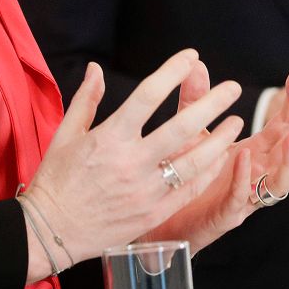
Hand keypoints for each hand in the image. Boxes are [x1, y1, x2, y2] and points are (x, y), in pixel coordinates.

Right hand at [20, 50, 243, 281]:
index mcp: (109, 137)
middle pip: (182, 127)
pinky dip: (208, 172)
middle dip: (213, 104)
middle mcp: (131, 162)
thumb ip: (86, 99)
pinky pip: (189, 190)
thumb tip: (95, 68)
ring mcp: (145, 191)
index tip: (192, 56)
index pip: (148, 95)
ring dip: (220, 140)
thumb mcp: (65, 135)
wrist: (51, 232)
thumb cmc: (56, 180)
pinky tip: (220, 157)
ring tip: (236, 123)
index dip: (173, 71)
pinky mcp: (153, 213)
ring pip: (194, 162)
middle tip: (234, 88)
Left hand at [148, 69, 288, 252]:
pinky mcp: (225, 216)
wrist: (158, 220)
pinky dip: (243, 178)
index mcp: (255, 153)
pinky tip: (242, 156)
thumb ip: (195, 100)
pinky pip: (241, 199)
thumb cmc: (180, 175)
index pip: (284, 125)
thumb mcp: (190, 131)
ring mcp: (245, 197)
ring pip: (280, 181)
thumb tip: (196, 64)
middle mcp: (256, 174)